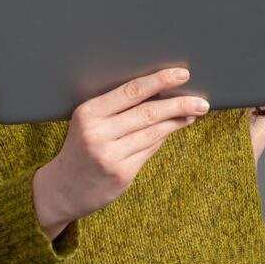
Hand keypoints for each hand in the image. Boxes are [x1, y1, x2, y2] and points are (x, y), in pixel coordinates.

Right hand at [42, 67, 209, 227]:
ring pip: (154, 132)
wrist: (62, 189)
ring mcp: (110, 155)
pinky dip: (165, 136)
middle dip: (179, 104)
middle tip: (201, 101)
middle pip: (149, 112)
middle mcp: (97, 133)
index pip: (131, 91)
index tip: (183, 74)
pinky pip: (150, 149)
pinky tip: (176, 127)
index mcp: (88, 113)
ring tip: (194, 112)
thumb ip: (118, 109)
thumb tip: (162, 92)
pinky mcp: (121, 174)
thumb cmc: (82, 148)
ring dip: (178, 121)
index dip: (160, 80)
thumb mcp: (90, 123)